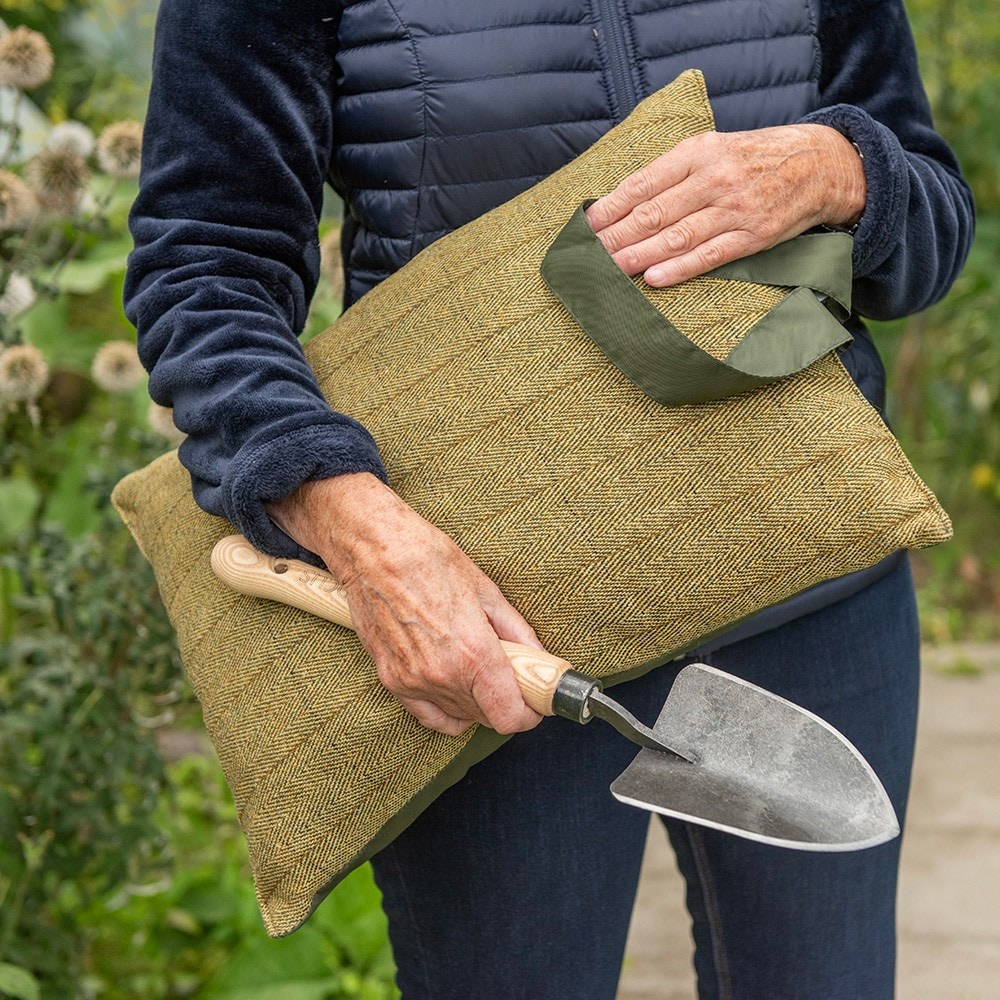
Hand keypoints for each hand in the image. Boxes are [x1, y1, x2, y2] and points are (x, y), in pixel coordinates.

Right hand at [267, 474, 543, 736]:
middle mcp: (443, 676)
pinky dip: (448, 710)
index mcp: (473, 653)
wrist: (372, 549)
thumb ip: (516, 631)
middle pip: (488, 718)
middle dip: (505, 700)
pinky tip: (455, 687)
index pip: (510, 717)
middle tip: (509, 671)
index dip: (529, 712)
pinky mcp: (391, 680)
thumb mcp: (484, 589)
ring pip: (460, 718)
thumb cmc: (427, 559)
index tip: (534, 698)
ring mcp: (414, 682)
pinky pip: (430, 716)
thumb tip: (539, 657)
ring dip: (477, 702)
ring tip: (477, 667)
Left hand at [585, 124, 864, 286]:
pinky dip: (680, 268)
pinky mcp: (754, 235)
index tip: (586, 225)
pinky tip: (654, 278)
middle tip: (587, 255)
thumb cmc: (756, 159)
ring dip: (639, 256)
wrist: (821, 163)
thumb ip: (674, 172)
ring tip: (610, 270)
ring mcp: (735, 208)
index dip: (611, 206)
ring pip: (677, 236)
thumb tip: (625, 201)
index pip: (643, 183)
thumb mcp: (714, 148)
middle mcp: (714, 177)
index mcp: (698, 151)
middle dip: (616, 236)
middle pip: (654, 212)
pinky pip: (710, 255)